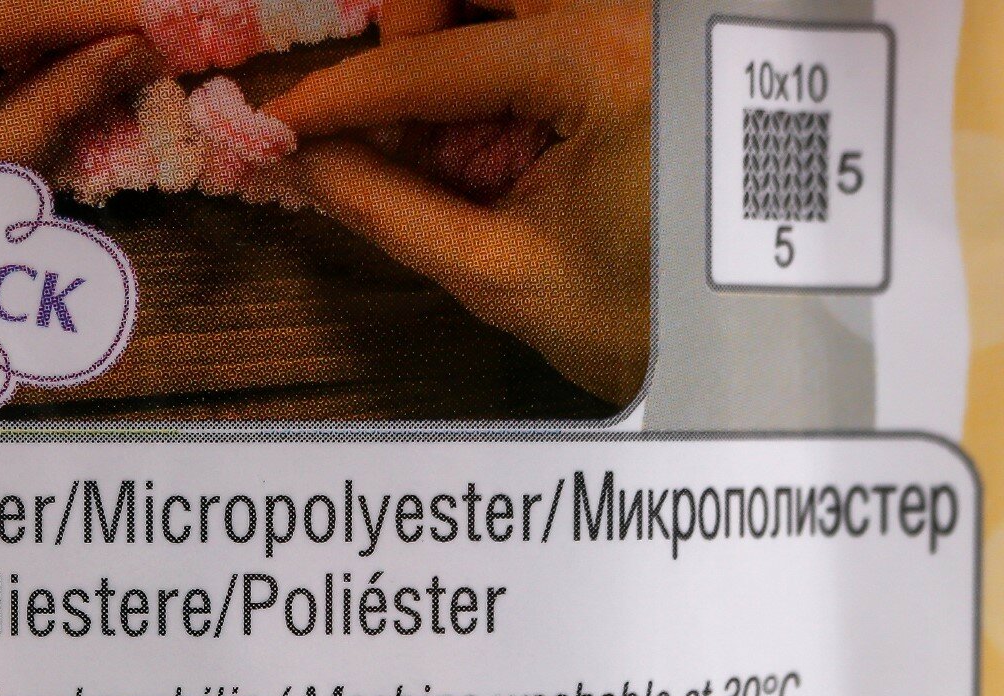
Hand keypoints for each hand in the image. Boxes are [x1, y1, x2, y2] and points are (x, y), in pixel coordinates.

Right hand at [262, 0, 650, 405]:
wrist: (735, 343)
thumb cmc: (634, 321)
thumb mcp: (498, 273)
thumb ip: (389, 210)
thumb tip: (303, 164)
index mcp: (607, 67)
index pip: (437, 63)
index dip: (344, 95)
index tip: (281, 119)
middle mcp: (640, 12)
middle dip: (418, 22)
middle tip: (397, 105)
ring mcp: (653, 19)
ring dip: (458, 30)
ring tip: (451, 124)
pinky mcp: (652, 38)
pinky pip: (555, 13)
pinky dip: (503, 48)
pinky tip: (499, 124)